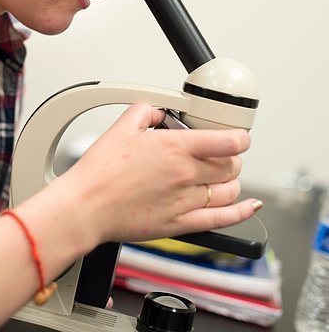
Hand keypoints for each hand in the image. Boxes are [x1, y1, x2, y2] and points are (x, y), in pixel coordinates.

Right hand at [62, 102, 261, 246]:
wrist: (86, 207)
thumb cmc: (100, 171)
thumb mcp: (122, 126)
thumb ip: (146, 110)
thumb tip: (158, 109)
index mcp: (176, 148)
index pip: (229, 141)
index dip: (240, 136)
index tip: (239, 135)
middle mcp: (186, 174)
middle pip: (232, 165)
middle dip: (232, 157)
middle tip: (221, 154)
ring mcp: (186, 201)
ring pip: (230, 191)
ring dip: (232, 181)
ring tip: (221, 176)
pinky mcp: (180, 224)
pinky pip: (222, 220)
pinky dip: (241, 213)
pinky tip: (248, 206)